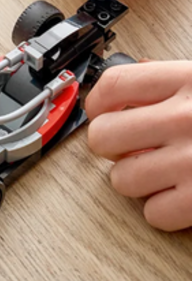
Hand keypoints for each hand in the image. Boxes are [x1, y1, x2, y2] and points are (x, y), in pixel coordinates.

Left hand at [86, 60, 191, 230]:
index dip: (97, 101)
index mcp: (186, 81)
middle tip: (132, 148)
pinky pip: (154, 213)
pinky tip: (179, 196)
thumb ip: (174, 81)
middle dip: (112, 146)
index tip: (100, 111)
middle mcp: (184, 117)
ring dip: (137, 180)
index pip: (113, 85)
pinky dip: (163, 210)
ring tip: (161, 172)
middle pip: (103, 135)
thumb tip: (139, 68)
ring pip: (121, 179)